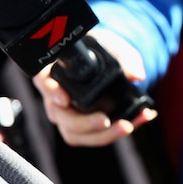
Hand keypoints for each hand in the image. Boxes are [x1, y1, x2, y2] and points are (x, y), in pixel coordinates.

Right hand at [32, 30, 156, 146]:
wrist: (111, 63)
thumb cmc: (103, 51)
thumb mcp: (114, 47)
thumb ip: (125, 58)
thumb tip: (137, 76)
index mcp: (54, 73)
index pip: (44, 81)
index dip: (51, 92)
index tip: (65, 100)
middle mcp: (56, 98)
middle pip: (61, 117)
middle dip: (84, 123)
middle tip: (105, 121)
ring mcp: (68, 116)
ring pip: (76, 134)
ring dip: (104, 135)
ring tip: (128, 125)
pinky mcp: (84, 128)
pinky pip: (96, 136)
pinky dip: (118, 132)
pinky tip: (138, 121)